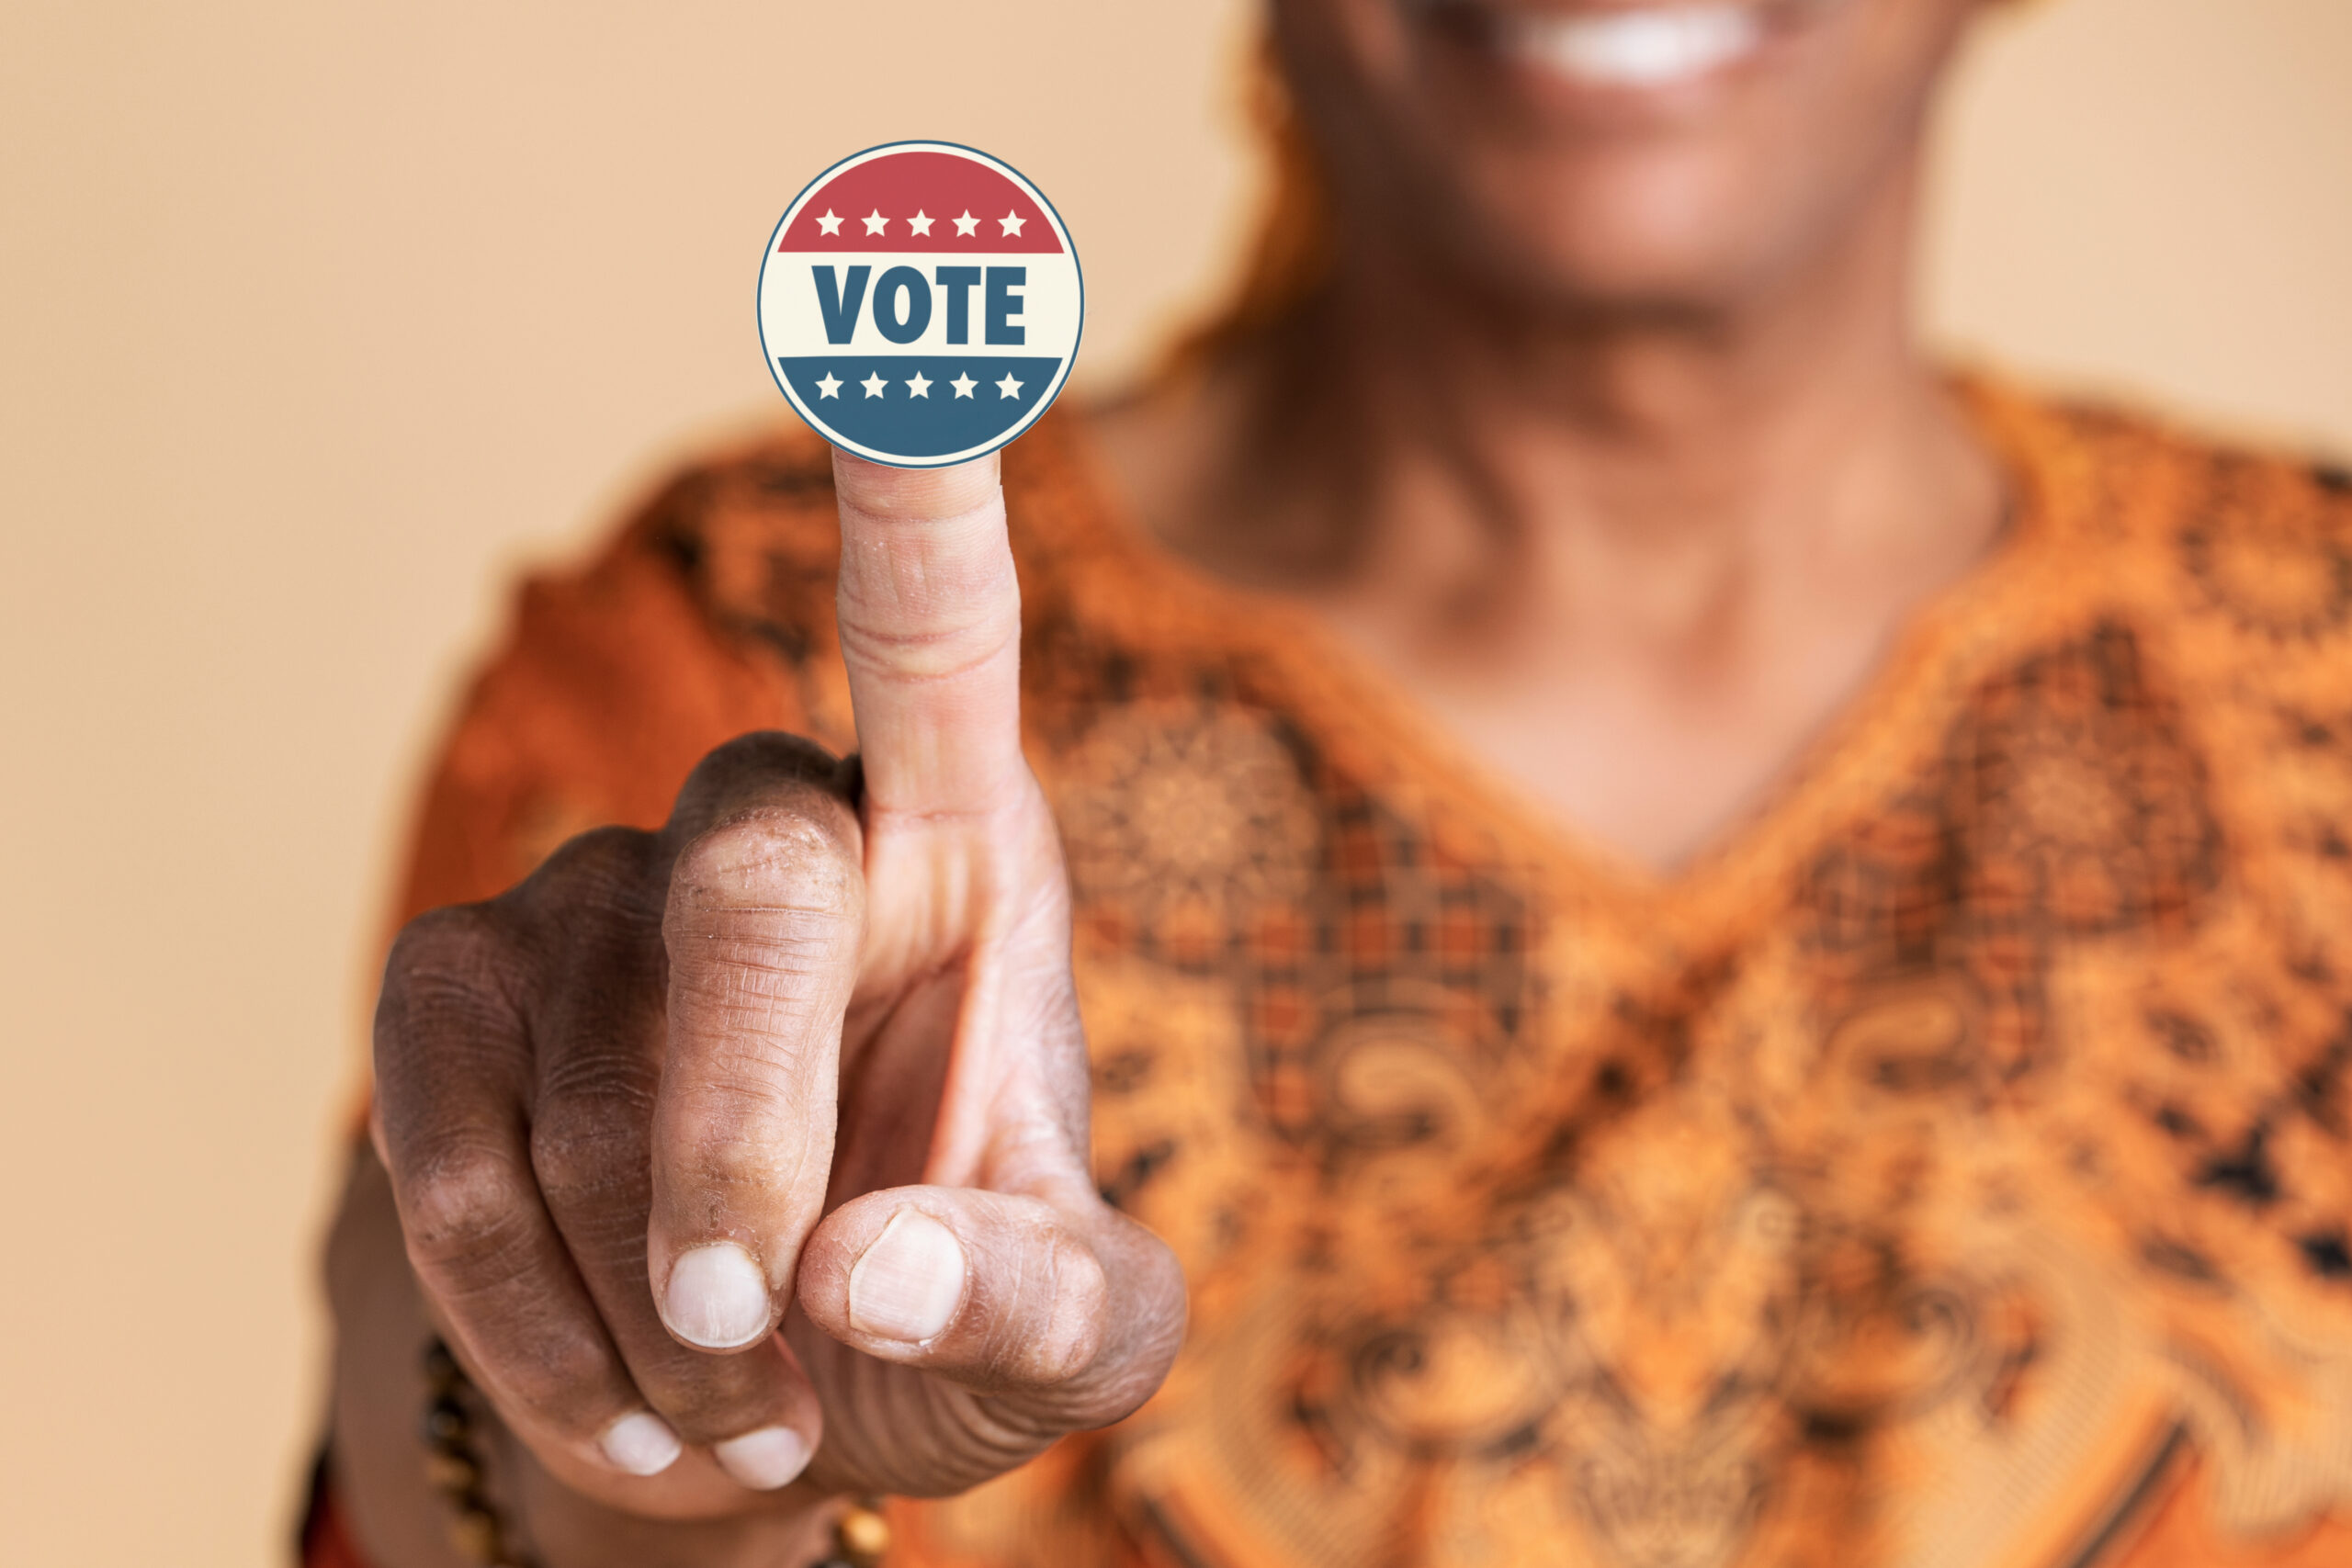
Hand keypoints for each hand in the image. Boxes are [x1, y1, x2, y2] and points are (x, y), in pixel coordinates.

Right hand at [368, 451, 1184, 1524]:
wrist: (760, 1388)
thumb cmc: (951, 1307)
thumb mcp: (1076, 1336)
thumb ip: (1048, 1298)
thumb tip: (868, 1262)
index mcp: (965, 846)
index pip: (938, 633)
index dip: (920, 490)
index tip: (910, 319)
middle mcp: (783, 825)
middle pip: (749, 884)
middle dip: (737, 1136)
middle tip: (756, 1345)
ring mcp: (600, 898)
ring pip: (587, 1069)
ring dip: (646, 1297)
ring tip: (737, 1416)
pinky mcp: (458, 991)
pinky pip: (440, 1148)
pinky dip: (522, 1317)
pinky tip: (618, 1404)